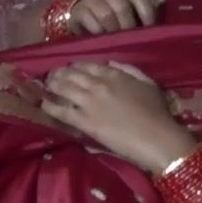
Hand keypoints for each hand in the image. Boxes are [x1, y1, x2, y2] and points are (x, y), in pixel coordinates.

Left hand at [42, 62, 195, 171]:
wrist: (156, 138)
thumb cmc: (157, 112)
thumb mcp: (148, 83)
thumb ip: (129, 70)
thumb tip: (109, 64)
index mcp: (114, 74)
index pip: (87, 65)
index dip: (75, 66)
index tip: (69, 69)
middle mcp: (98, 84)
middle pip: (71, 74)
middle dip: (59, 74)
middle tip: (52, 77)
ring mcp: (89, 102)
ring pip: (63, 88)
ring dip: (52, 86)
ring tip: (46, 88)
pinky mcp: (84, 122)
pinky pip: (61, 111)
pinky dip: (50, 105)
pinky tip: (44, 104)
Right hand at [68, 0, 158, 34]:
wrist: (85, 16)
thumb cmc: (114, 16)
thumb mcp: (129, 12)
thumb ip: (141, 15)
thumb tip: (156, 29)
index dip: (146, 13)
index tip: (149, 29)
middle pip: (122, 7)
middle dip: (128, 26)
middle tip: (131, 40)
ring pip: (106, 15)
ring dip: (113, 31)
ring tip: (117, 42)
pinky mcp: (78, 10)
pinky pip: (91, 22)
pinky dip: (99, 32)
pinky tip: (102, 39)